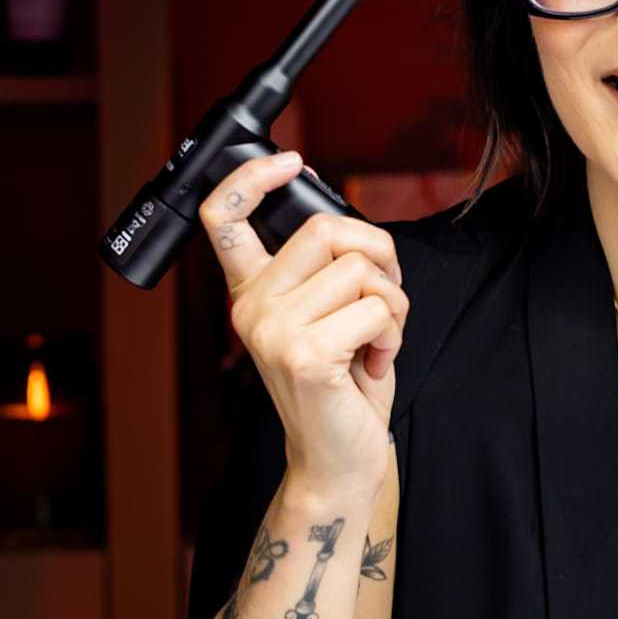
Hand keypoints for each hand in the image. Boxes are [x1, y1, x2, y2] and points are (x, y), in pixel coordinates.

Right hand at [197, 152, 409, 497]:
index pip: (222, 218)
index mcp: (251, 292)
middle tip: (383, 298)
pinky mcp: (306, 354)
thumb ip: (325, 272)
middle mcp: (251, 308)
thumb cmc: (343, 386)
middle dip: (379, 256)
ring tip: (374, 343)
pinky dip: (394, 335)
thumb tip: (355, 232)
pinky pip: (377, 309)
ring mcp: (273, 331)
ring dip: (393, 305)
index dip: (248, 177)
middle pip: (328, 229)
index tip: (288, 159)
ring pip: (362, 270)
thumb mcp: (326, 317)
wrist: (338, 459)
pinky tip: (373, 365)